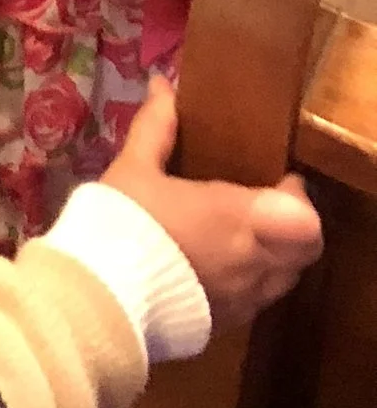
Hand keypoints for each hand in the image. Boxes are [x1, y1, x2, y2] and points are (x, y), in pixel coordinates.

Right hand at [101, 78, 322, 332]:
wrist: (101, 294)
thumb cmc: (123, 221)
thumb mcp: (134, 166)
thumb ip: (157, 127)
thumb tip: (163, 85)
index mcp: (236, 218)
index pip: (304, 218)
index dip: (298, 198)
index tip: (278, 179)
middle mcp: (253, 261)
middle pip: (306, 251)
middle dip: (293, 226)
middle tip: (264, 207)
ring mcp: (244, 298)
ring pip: (285, 278)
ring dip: (275, 255)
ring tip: (240, 236)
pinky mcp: (229, 322)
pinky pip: (258, 300)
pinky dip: (251, 281)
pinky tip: (216, 266)